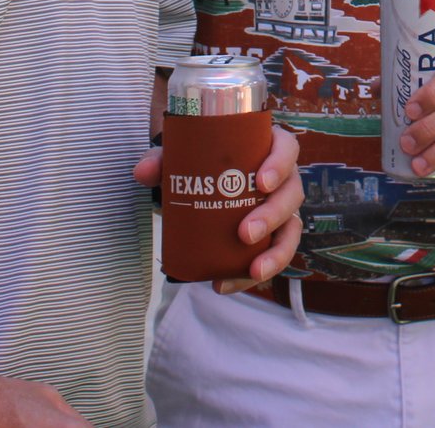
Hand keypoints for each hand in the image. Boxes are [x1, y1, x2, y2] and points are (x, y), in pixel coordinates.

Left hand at [132, 126, 303, 294]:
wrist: (204, 185)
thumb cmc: (203, 164)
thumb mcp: (183, 158)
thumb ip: (161, 161)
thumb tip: (142, 173)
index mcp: (270, 150)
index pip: (287, 149)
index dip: (280, 165)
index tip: (261, 182)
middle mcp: (283, 180)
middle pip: (292, 194)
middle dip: (273, 216)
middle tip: (245, 232)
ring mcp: (281, 210)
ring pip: (291, 230)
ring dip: (276, 253)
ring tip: (253, 269)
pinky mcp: (272, 238)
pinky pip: (272, 257)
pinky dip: (250, 274)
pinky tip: (226, 284)